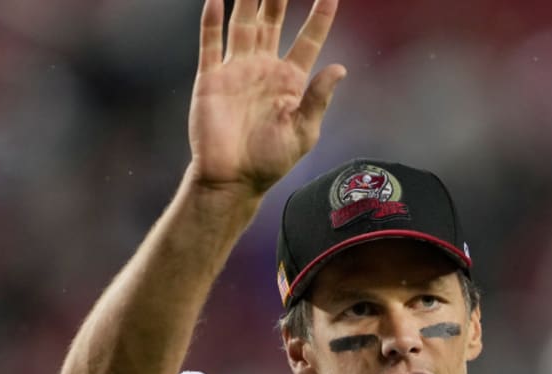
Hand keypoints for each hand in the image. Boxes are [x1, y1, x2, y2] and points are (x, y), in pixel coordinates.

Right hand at [188, 0, 345, 193]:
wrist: (231, 179)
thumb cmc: (269, 162)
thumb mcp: (303, 132)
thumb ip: (319, 98)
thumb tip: (340, 68)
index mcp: (291, 81)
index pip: (309, 39)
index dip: (321, 15)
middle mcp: (264, 68)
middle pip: (273, 20)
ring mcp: (236, 69)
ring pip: (243, 22)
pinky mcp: (211, 77)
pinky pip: (211, 42)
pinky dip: (212, 18)